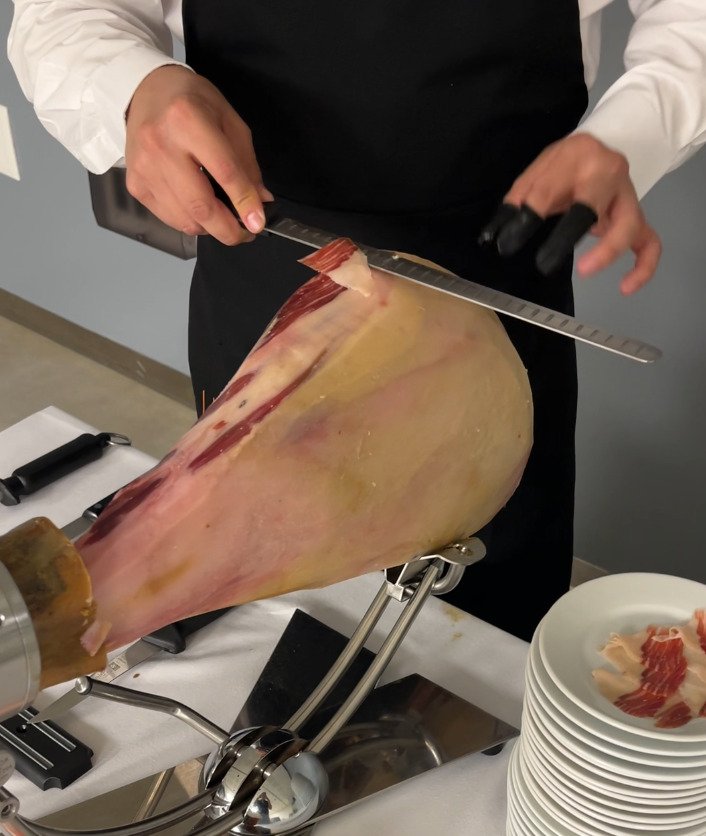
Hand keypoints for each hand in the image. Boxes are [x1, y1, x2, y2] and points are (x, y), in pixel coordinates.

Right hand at [125, 65, 271, 244]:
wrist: (145, 92)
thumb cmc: (190, 102)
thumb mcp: (229, 120)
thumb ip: (246, 163)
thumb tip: (260, 201)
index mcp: (188, 120)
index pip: (224, 172)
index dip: (245, 203)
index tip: (258, 222)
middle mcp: (161, 144)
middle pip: (201, 205)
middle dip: (229, 229)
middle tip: (245, 233)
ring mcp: (144, 168)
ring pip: (185, 219)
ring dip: (211, 228)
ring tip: (224, 218)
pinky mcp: (135, 184)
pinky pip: (170, 218)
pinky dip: (191, 221)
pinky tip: (199, 208)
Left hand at [497, 133, 661, 293]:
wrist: (600, 146)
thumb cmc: (563, 164)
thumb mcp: (535, 173)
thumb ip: (517, 202)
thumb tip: (493, 237)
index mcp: (578, 158)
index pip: (547, 192)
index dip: (525, 221)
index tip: (506, 245)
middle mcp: (608, 174)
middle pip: (591, 207)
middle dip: (567, 235)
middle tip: (544, 263)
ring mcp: (626, 198)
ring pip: (628, 225)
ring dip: (608, 251)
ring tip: (586, 270)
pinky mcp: (637, 217)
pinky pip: (650, 244)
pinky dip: (643, 268)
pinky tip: (625, 288)